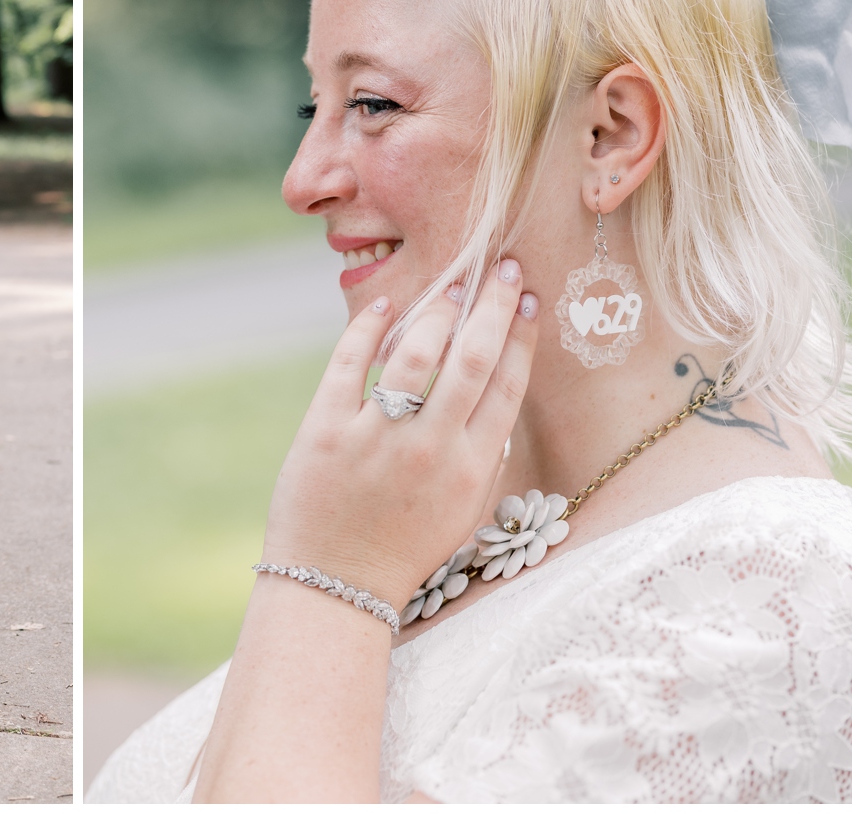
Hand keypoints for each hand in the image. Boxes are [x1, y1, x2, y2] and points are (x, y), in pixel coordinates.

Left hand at [261, 260, 539, 610]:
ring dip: (436, 310)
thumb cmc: (403, 548)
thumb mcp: (463, 511)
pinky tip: (385, 306)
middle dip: (491, 306)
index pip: (507, 387)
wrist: (336, 584)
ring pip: (415, 354)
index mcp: (471, 470)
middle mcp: (429, 449)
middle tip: (500, 268)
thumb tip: (498, 390)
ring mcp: (375, 438)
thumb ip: (483, 455)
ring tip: (449, 284)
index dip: (520, 337)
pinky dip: (367, 329)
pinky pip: (349, 364)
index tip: (526, 300)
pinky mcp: (324, 431)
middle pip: (472, 360)